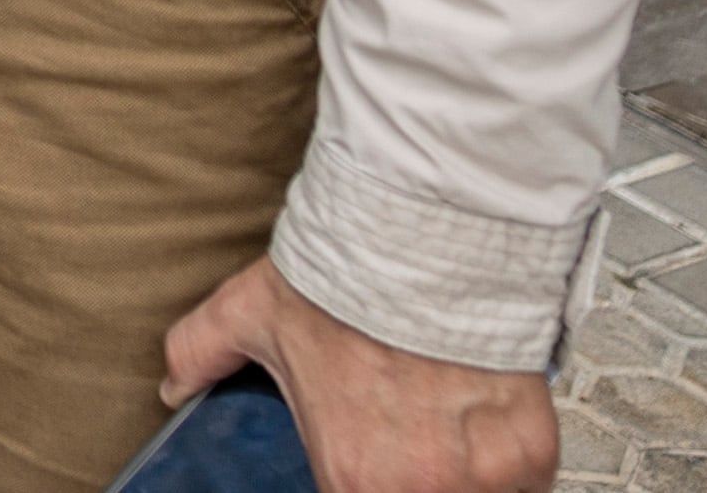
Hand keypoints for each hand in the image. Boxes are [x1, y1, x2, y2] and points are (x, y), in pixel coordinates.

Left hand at [164, 256, 556, 492]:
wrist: (426, 239)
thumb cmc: (343, 279)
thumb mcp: (249, 314)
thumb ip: (199, 355)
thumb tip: (171, 386)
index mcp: (353, 476)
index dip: (360, 484)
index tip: (367, 466)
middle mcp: (420, 488)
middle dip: (414, 478)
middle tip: (408, 440)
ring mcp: (483, 475)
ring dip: (461, 473)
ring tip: (441, 425)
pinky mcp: (534, 452)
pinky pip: (528, 480)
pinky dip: (511, 459)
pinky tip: (480, 415)